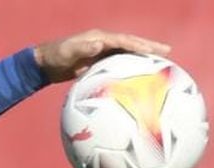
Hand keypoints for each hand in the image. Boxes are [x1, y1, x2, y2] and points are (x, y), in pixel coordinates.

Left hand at [34, 29, 171, 82]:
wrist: (45, 63)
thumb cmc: (55, 56)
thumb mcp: (67, 51)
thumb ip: (83, 47)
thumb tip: (100, 43)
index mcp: (100, 38)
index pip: (126, 41)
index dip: (142, 44)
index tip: (156, 50)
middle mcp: (104, 43)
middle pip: (132, 44)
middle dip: (149, 48)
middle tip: (168, 53)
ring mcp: (103, 52)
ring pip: (127, 54)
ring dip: (143, 59)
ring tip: (160, 66)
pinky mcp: (99, 62)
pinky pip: (119, 66)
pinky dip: (131, 70)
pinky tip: (139, 82)